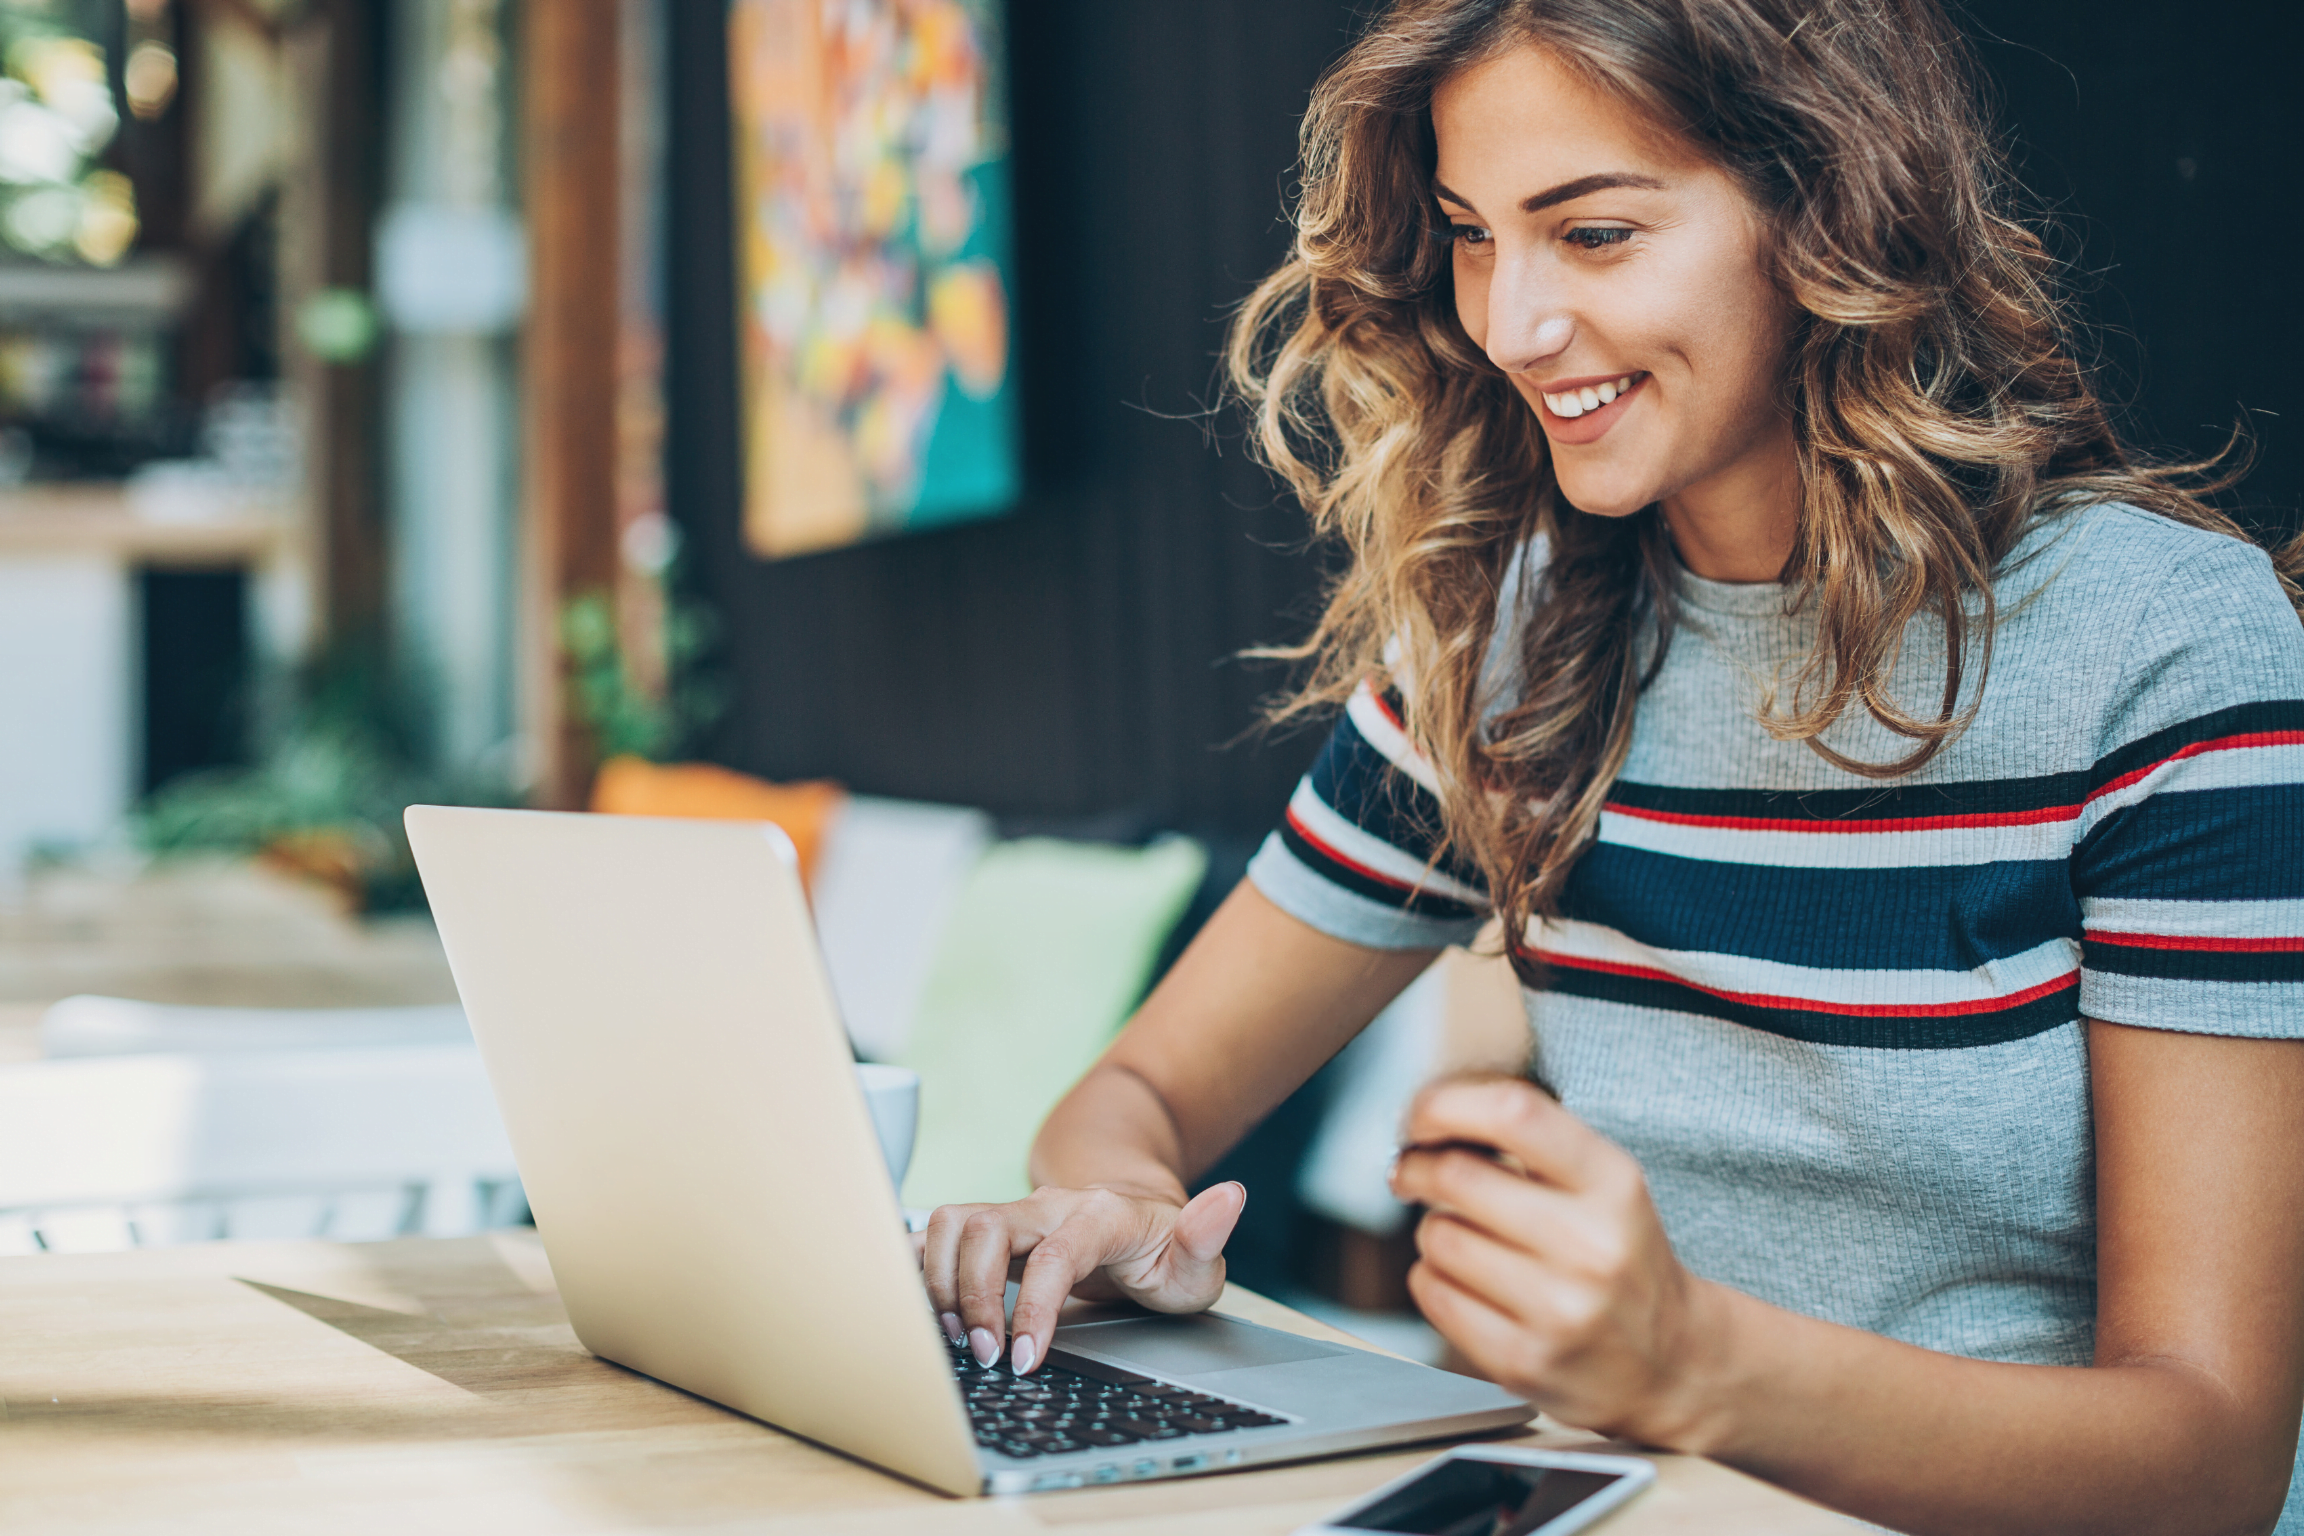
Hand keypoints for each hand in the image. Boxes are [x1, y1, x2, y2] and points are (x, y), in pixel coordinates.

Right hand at [916, 1181, 1246, 1375]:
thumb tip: (1231, 1196)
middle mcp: (1048, 1206)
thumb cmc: (1164, 1250)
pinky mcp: (987, 1228)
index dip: (1032, 1309)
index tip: (1026, 1362)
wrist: (1136, 1217)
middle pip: (985, 1227)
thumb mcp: (1197, 1258)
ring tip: (955, 1337)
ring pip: (952, 1221)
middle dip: (972, 1296)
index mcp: (1100, 1216)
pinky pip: (936, 1231)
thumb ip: (1208, 1235)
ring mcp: (1014, 1213)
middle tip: (985, 1356)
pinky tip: (921, 1308)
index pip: (1054, 1256)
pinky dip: (918, 1265)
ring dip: (940, 1281)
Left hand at [1387, 1076, 1721, 1445]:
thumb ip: (1531, 1140)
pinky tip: (1463, 1281)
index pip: (1515, 1115)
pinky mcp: (1523, 1361)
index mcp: (1614, 1184)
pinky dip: (1432, 1278)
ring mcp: (1558, 1310)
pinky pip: (1432, 1293)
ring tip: (1464, 1237)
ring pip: (1437, 1237)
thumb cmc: (1616, 1252)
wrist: (1669, 1361)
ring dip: (1433, 1229)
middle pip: (1457, 1176)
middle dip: (1417, 1167)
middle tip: (1410, 1171)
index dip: (1446, 1104)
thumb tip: (1428, 1114)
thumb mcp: (1603, 1184)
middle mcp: (1591, 1246)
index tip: (1419, 1117)